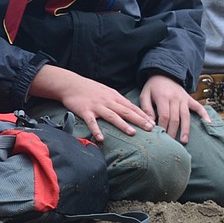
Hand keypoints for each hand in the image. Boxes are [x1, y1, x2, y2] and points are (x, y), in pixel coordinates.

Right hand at [30, 64, 152, 142]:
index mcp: (114, 96)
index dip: (143, 115)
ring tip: (132, 133)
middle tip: (150, 128)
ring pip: (112, 116)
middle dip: (139, 120)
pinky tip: (101, 138)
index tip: (153, 123)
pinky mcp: (85, 111)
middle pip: (126, 111)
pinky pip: (92, 122)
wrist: (70, 84)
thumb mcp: (106, 91)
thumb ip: (116, 100)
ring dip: (122, 125)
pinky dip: (96, 130)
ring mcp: (96, 106)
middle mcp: (107, 101)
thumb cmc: (88, 89)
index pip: (132, 107)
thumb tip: (129, 110)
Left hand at [140, 74, 209, 143]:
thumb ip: (146, 108)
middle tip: (171, 143)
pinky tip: (208, 123)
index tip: (161, 135)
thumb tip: (151, 122)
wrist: (164, 73)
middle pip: (176, 118)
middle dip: (173, 131)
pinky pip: (198, 107)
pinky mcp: (189, 99)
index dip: (163, 126)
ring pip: (186, 116)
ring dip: (186, 129)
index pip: (165, 115)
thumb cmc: (152, 87)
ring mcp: (184, 99)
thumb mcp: (145, 94)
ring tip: (184, 140)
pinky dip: (204, 114)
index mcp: (163, 98)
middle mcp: (175, 99)